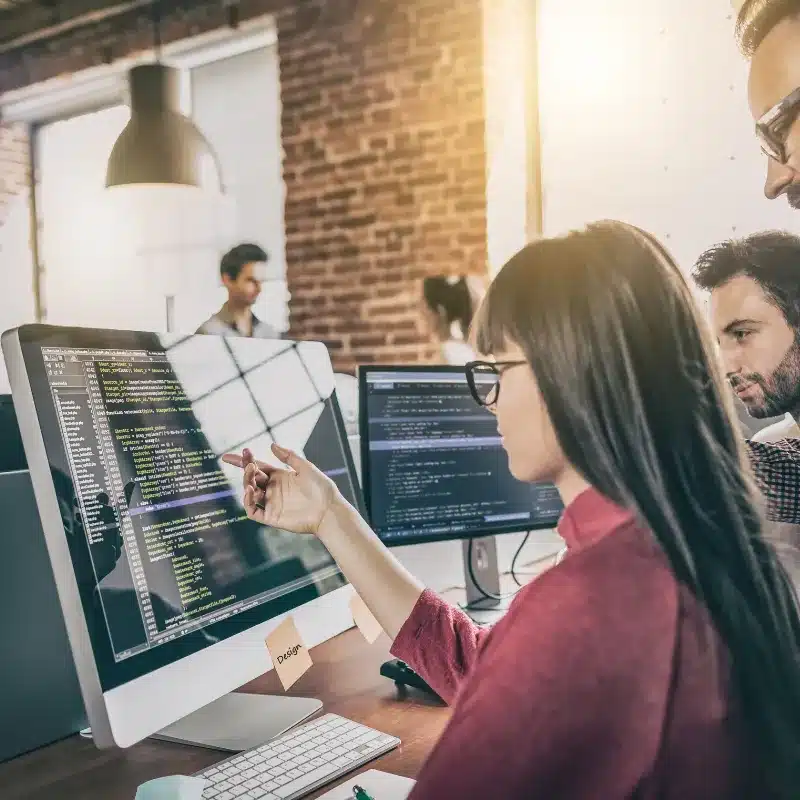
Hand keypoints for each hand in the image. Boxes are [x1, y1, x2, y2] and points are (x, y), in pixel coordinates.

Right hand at [222, 444, 339, 535]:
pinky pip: (253, 511)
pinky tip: (249, 491)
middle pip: (252, 478)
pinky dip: (247, 502)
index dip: (242, 461)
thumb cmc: (321, 488)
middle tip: (249, 463)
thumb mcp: (306, 467)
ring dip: (246, 483)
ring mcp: (271, 503)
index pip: (257, 467)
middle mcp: (273, 489)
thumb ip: (289, 456)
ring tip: (251, 475)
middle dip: (246, 469)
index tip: (228, 456)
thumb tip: (271, 445)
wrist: (329, 510)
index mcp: (280, 476)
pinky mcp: (272, 517)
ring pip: (250, 493)